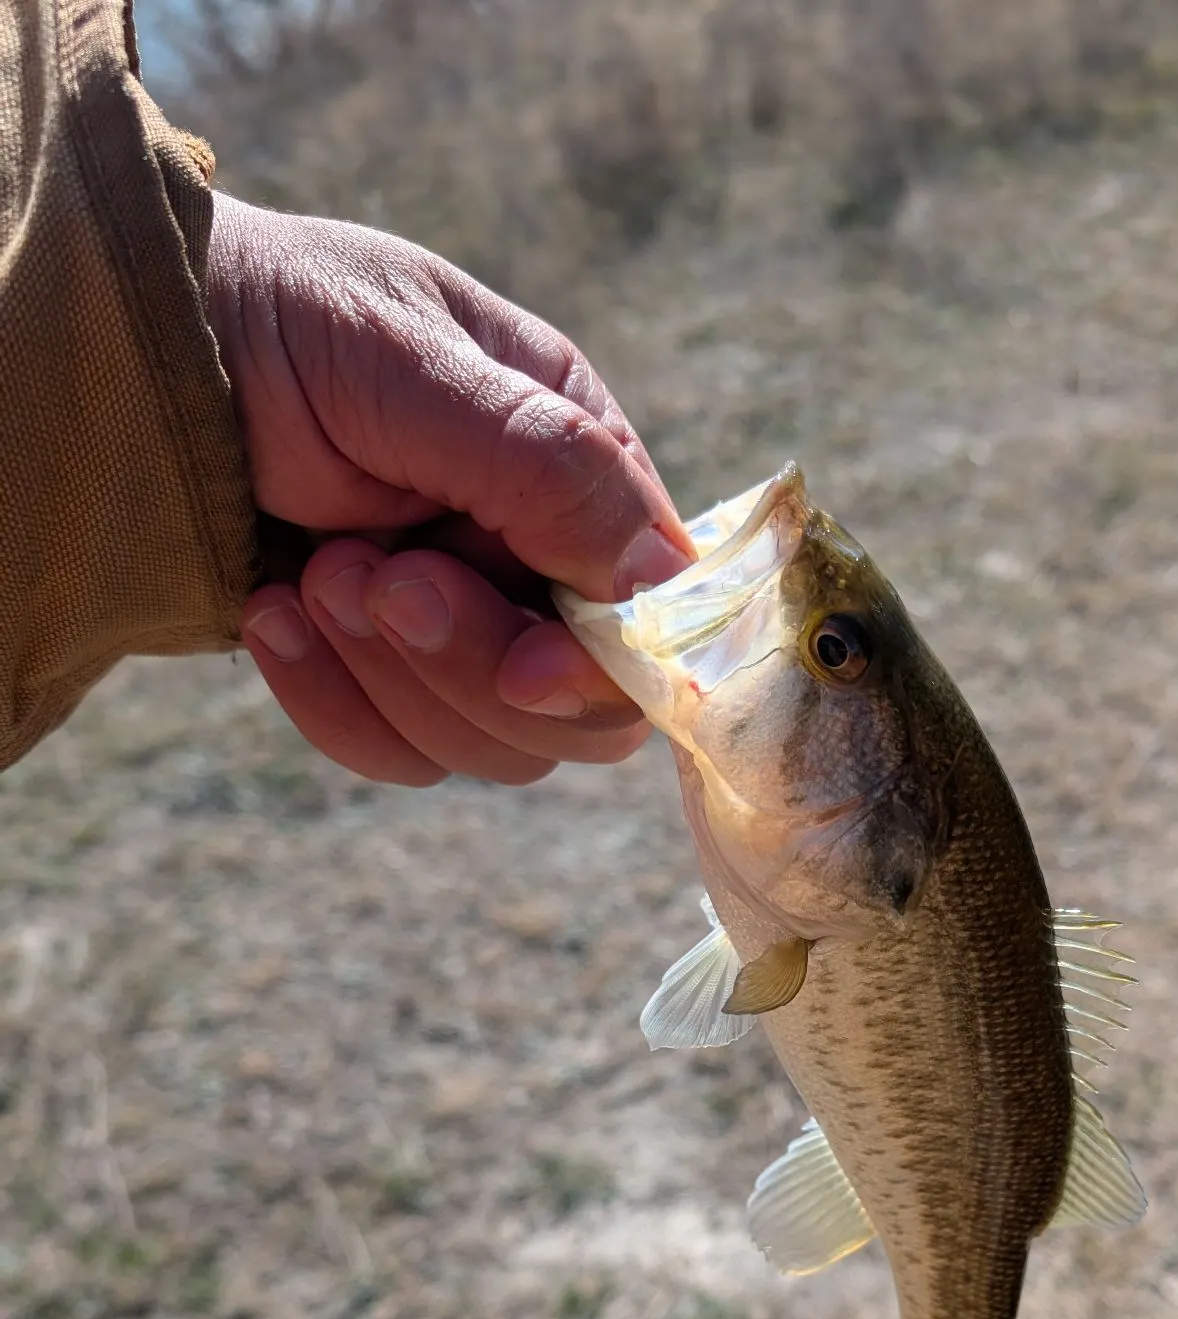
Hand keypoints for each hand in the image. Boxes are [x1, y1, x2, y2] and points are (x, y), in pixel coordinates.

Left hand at [205, 192, 692, 785]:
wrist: (129, 345)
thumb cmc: (278, 319)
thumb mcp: (407, 361)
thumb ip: (544, 463)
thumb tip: (658, 577)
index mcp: (581, 464)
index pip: (649, 615)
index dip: (603, 669)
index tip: (522, 667)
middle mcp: (541, 555)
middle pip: (577, 709)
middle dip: (470, 667)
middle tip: (370, 578)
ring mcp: (466, 623)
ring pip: (491, 744)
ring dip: (391, 677)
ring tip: (313, 570)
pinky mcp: (387, 673)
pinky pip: (400, 752)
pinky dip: (334, 705)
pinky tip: (273, 616)